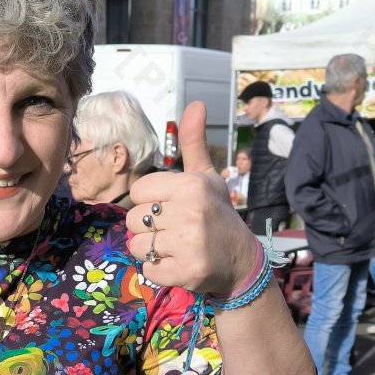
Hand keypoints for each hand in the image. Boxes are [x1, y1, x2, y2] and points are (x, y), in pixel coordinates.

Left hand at [126, 102, 256, 293]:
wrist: (241, 260)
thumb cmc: (217, 214)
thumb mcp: (207, 177)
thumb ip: (193, 142)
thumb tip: (196, 103)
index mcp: (191, 185)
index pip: (138, 191)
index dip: (150, 201)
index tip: (171, 208)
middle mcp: (190, 212)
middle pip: (133, 219)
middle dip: (148, 227)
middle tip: (175, 230)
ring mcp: (188, 244)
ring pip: (137, 246)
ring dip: (151, 250)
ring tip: (175, 247)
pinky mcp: (185, 272)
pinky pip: (147, 270)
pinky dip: (158, 271)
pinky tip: (178, 263)